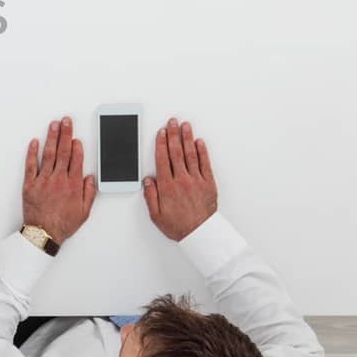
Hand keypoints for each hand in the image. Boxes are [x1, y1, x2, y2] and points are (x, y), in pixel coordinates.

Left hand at [21, 117, 95, 242]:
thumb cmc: (62, 224)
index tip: (76, 138)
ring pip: (49, 154)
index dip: (77, 147)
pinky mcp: (30, 184)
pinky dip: (32, 152)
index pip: (76, 160)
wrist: (43, 233)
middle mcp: (58, 179)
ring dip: (51, 137)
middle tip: (66, 121)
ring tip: (53, 125)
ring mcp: (43, 180)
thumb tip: (90, 178)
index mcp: (73, 185)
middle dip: (65, 134)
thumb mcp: (84, 212)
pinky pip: (31, 164)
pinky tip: (35, 142)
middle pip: (63, 151)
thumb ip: (89, 193)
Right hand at [144, 118, 217, 240]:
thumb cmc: (179, 225)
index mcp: (168, 186)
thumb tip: (148, 180)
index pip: (163, 158)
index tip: (161, 132)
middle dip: (173, 135)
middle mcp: (182, 180)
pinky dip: (202, 151)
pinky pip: (205, 163)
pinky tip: (199, 142)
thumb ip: (150, 196)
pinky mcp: (208, 183)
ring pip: (190, 154)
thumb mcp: (156, 215)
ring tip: (185, 126)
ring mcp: (196, 180)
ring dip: (187, 138)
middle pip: (176, 152)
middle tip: (172, 122)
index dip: (161, 143)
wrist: (201, 234)